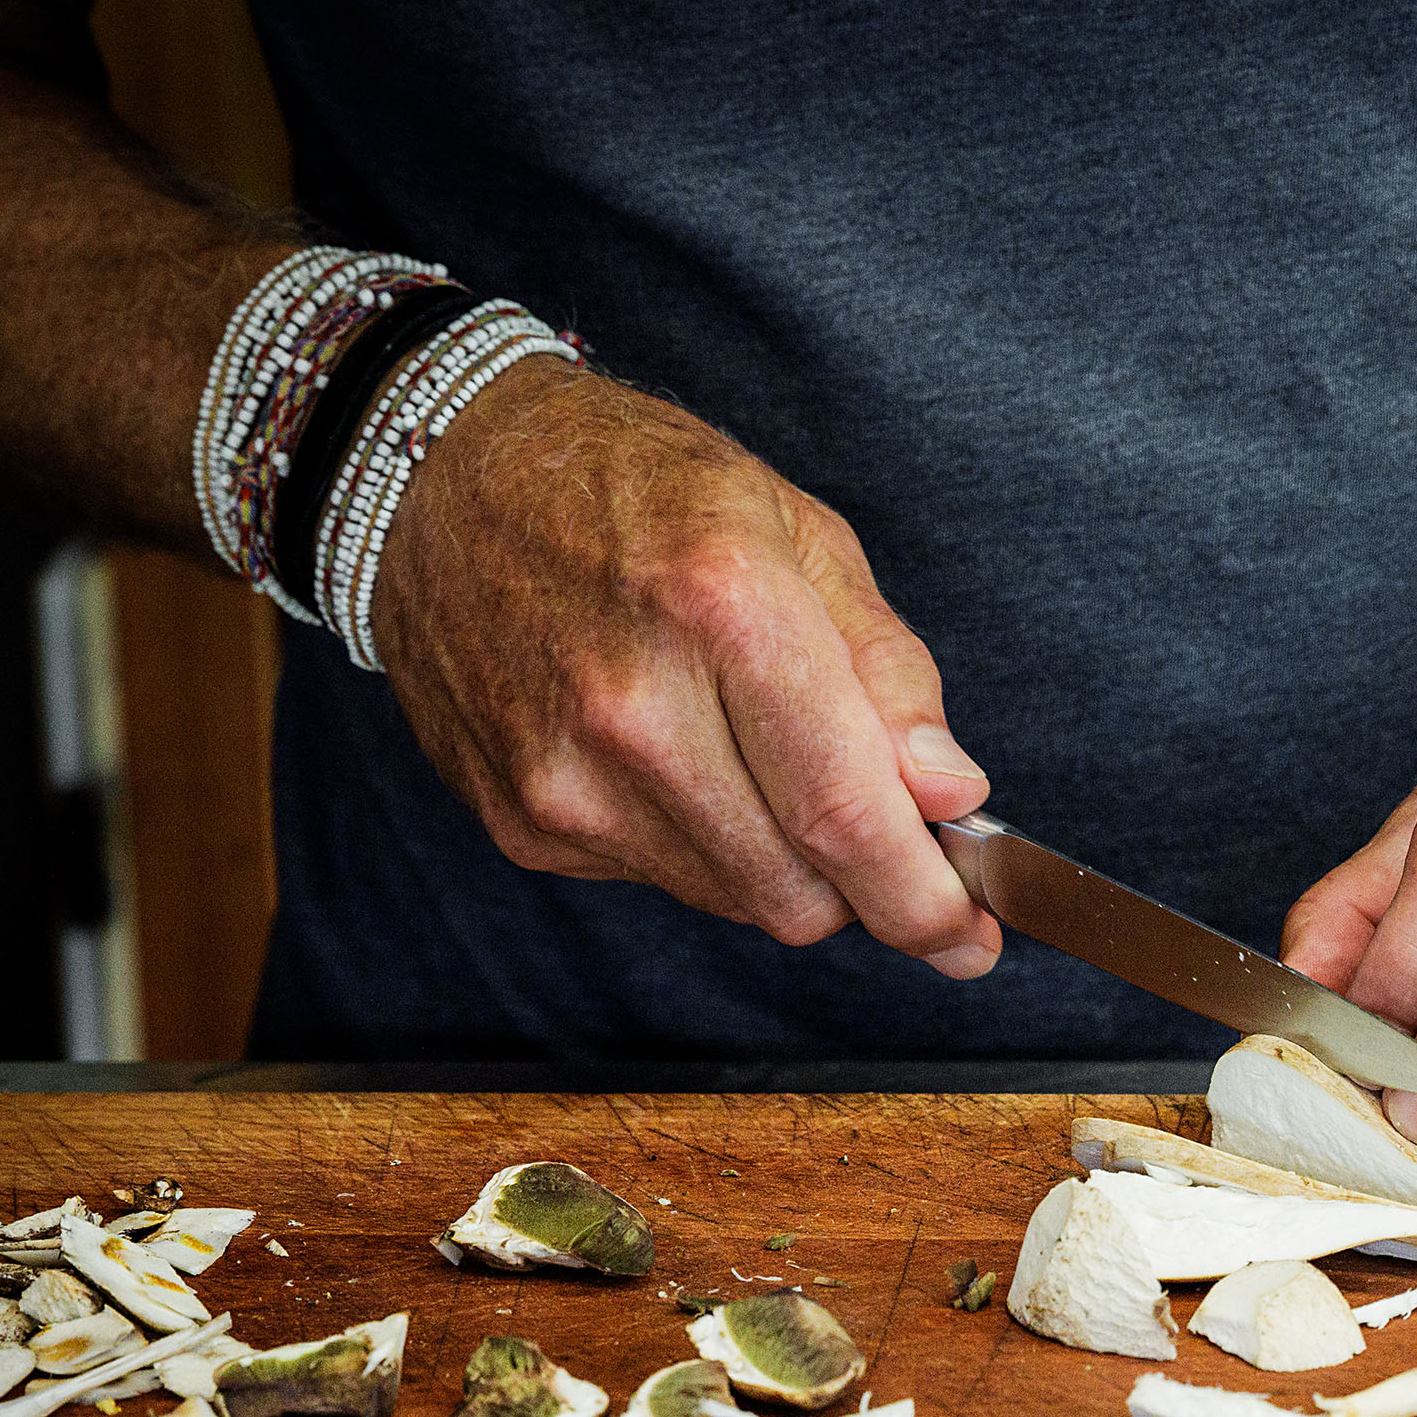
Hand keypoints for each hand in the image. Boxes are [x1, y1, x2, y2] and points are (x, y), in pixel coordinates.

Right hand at [369, 358, 1001, 972]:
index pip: (846, 813)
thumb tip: (951, 796)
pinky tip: (682, 761)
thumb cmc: (640, 490)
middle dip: (868, 888)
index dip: (925, 901)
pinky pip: (666, 882)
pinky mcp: (524, 821)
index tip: (971, 938)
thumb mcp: (801, 535)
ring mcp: (565, 776)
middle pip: (799, 890)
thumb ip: (889, 674)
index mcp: (723, 607)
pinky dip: (707, 848)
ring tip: (768, 766)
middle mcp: (632, 706)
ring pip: (739, 902)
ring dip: (789, 869)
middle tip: (887, 838)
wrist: (444, 478)